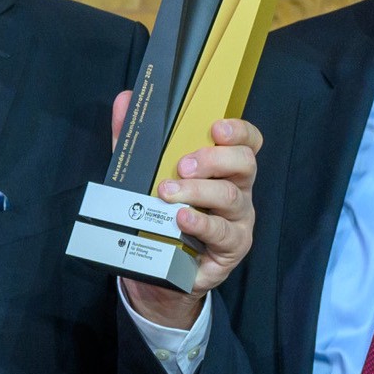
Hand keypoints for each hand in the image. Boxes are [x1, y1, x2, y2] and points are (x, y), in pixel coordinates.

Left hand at [110, 89, 262, 328]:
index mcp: (224, 167)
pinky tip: (181, 218)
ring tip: (169, 193)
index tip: (216, 128)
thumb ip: (136, 139)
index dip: (239, 131)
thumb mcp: (144, 174)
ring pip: (231, 196)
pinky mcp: (232, 247)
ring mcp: (238, 219)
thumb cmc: (161, 215)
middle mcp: (238, 189)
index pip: (248, 141)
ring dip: (198, 190)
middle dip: (214, 159)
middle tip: (182, 165)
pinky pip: (222, 232)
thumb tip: (125, 100)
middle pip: (244, 163)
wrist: (162, 274)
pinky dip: (201, 222)